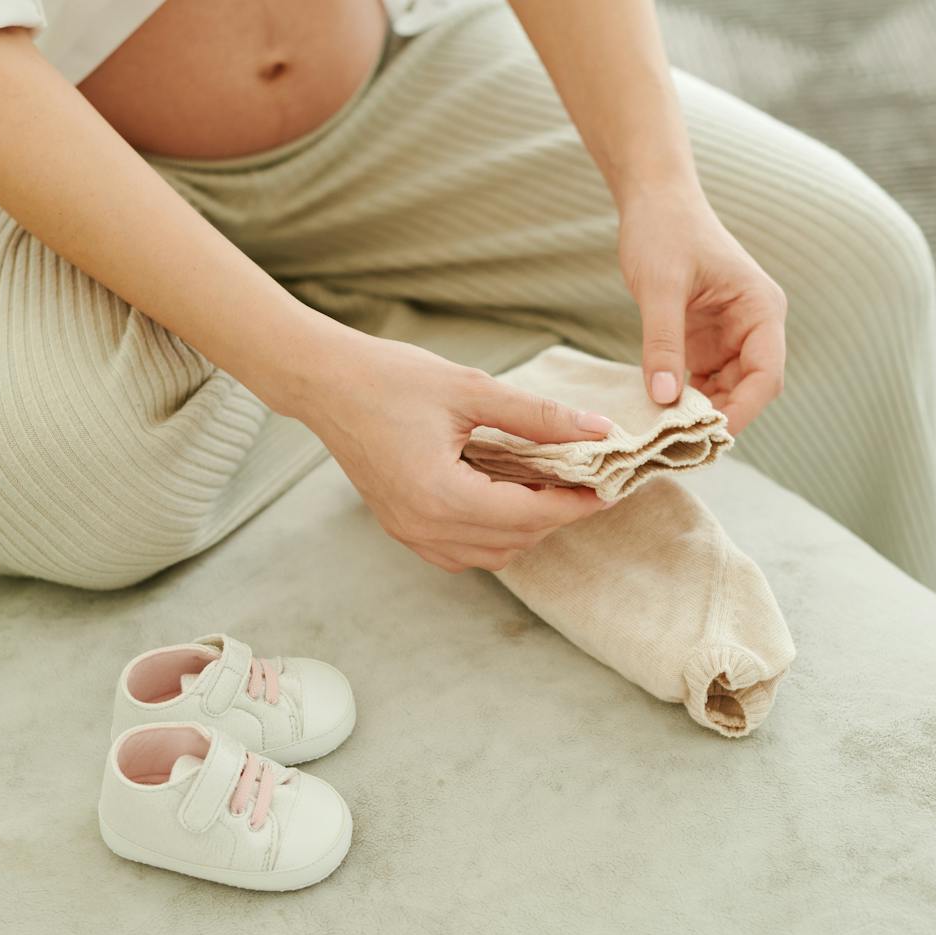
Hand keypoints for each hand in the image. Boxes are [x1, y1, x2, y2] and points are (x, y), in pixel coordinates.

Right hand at [293, 332, 612, 572]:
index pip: (529, 515)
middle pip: (515, 540)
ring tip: (544, 486)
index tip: (609, 486)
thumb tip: (598, 430)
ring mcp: (409, 532)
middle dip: (555, 514)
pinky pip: (460, 552)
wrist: (326, 382)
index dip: (575, 503)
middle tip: (584, 479)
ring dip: (525, 528)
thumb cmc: (391, 378)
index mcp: (441, 494)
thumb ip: (538, 416)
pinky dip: (492, 535)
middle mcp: (424, 525)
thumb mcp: (471, 390)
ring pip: (492, 555)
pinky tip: (502, 497)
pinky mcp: (401, 527)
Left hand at [617, 185, 786, 432]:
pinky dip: (680, 400)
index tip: (708, 436)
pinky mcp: (703, 342)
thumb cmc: (664, 232)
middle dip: (716, 418)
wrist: (654, 202)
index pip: (766, 376)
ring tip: (661, 436)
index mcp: (761, 311)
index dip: (742, 411)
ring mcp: (728, 337)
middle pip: (747, 391)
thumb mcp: (660, 287)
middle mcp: (753, 328)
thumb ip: (663, 343)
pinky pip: (699, 382)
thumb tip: (664, 398)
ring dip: (696, 414)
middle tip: (675, 445)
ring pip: (722, 392)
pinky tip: (654, 415)